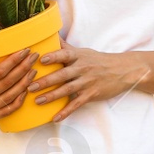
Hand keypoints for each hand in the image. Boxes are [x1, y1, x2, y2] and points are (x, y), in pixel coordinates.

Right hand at [0, 49, 38, 123]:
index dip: (13, 61)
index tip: (25, 51)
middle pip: (8, 83)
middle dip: (23, 68)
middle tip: (34, 56)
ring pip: (11, 96)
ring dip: (25, 82)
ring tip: (33, 70)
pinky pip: (8, 109)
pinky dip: (20, 99)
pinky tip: (27, 88)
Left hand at [29, 43, 148, 120]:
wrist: (122, 70)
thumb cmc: (98, 60)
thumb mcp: (83, 52)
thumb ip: (65, 47)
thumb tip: (50, 35)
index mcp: (79, 56)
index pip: (65, 55)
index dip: (53, 57)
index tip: (41, 59)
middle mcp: (82, 68)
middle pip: (62, 75)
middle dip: (46, 81)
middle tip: (30, 86)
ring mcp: (87, 82)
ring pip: (67, 90)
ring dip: (52, 96)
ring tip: (38, 101)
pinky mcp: (91, 94)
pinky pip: (77, 104)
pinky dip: (66, 112)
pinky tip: (56, 118)